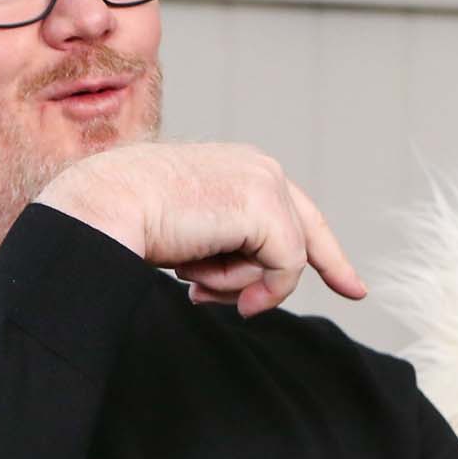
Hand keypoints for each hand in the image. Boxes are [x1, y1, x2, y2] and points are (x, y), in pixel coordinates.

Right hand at [37, 141, 366, 316]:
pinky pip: (285, 266)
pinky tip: (207, 289)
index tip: (348, 281)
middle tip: (355, 292)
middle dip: (327, 266)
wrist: (102, 206)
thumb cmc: (122, 218)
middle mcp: (258, 166)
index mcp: (235, 166)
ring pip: (286, 256)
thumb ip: (220, 248)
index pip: (291, 208)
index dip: (322, 249)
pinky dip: (257, 289)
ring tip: (190, 277)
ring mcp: (265, 184)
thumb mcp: (182, 231)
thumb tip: (243, 293)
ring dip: (238, 282)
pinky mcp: (265, 207)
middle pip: (307, 230)